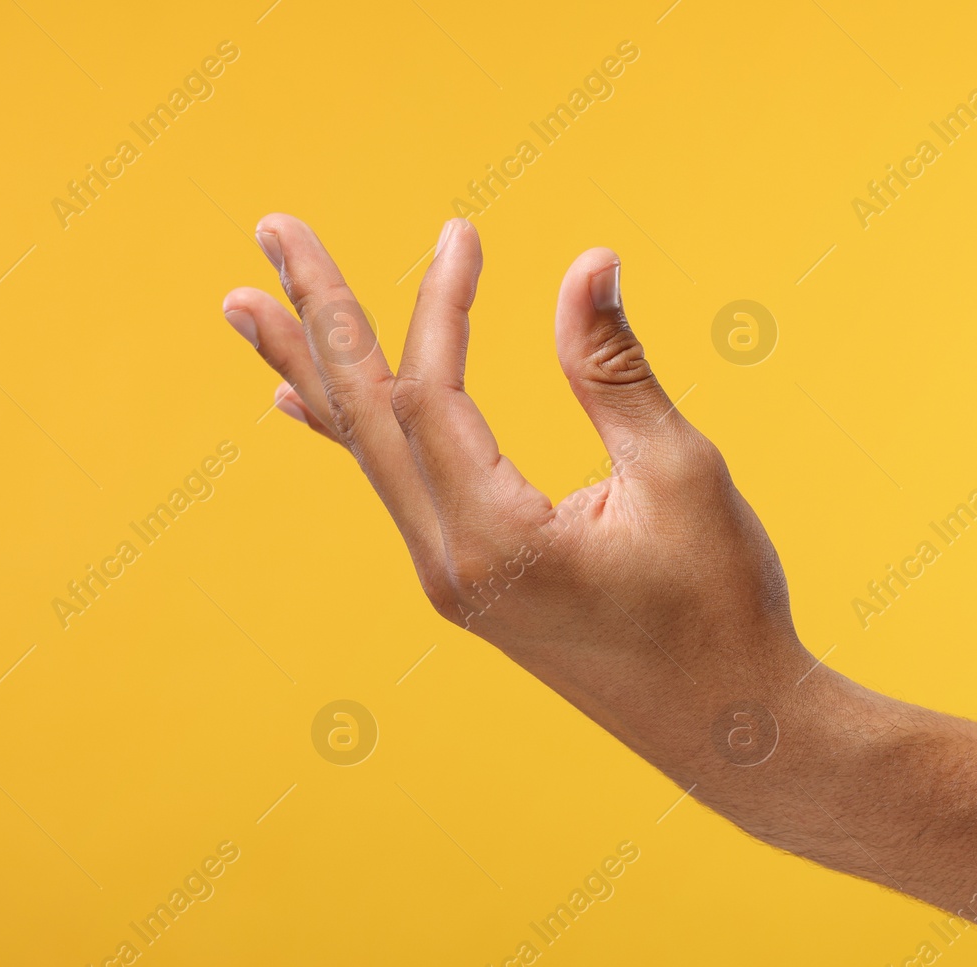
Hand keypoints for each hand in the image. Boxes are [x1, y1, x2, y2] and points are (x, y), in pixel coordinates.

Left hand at [221, 216, 812, 770]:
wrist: (727, 727)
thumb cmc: (721, 606)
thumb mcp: (679, 476)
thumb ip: (617, 371)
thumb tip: (590, 262)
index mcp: (495, 542)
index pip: (428, 396)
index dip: (437, 304)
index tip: (462, 234)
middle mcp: (448, 565)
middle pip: (363, 419)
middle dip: (317, 317)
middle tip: (272, 229)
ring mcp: (448, 580)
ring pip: (367, 454)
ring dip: (316, 368)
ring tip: (248, 304)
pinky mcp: (466, 584)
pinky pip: (393, 490)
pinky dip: (350, 433)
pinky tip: (301, 402)